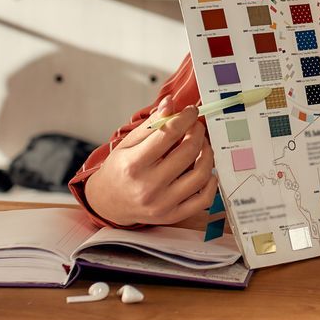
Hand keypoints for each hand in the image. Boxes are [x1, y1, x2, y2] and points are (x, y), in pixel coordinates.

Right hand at [84, 99, 218, 225]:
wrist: (108, 203)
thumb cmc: (119, 171)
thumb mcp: (127, 144)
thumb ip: (151, 124)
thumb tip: (170, 103)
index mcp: (134, 164)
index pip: (168, 134)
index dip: (185, 118)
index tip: (191, 111)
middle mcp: (148, 186)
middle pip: (188, 152)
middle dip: (198, 133)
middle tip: (196, 127)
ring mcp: (162, 204)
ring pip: (201, 175)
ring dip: (208, 154)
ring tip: (202, 146)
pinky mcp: (172, 216)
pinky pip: (203, 199)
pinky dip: (211, 182)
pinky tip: (206, 171)